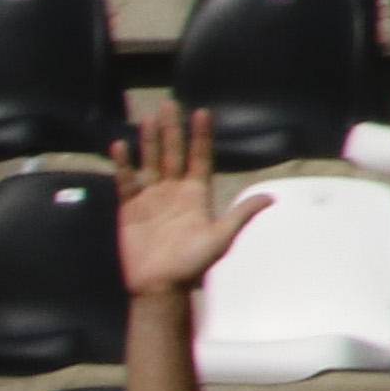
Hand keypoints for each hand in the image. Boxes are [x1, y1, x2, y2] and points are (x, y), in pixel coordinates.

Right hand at [115, 106, 262, 299]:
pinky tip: (119, 147)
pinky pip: (125, 181)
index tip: (201, 113)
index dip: (200, 137)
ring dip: (148, 141)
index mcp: (196, 194)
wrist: (160, 285)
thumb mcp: (221, 238)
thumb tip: (270, 197)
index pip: (199, 158)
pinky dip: (122, 164)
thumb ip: (240, 214)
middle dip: (171, 130)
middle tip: (168, 105)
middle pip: (172, 153)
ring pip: (149, 162)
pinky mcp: (129, 208)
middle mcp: (173, 191)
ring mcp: (150, 198)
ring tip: (146, 118)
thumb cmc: (192, 264)